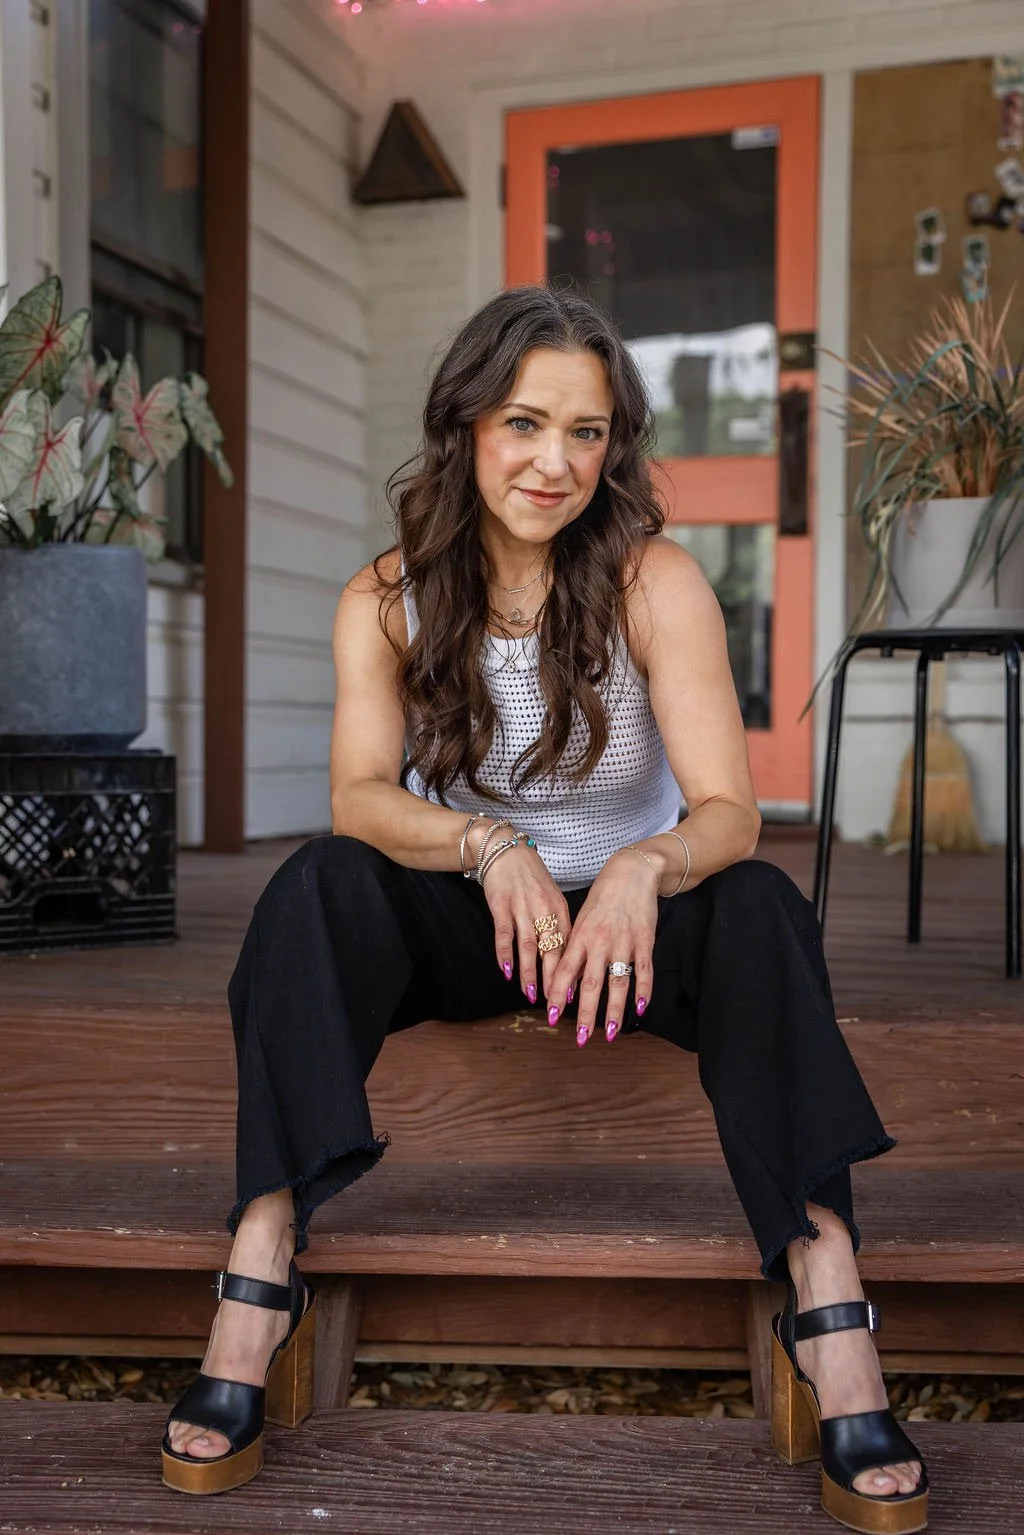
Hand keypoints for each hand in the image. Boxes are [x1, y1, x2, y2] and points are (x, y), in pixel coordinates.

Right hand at [475, 830, 572, 1011]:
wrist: (506, 849)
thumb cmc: (531, 877)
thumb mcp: (552, 898)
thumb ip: (558, 926)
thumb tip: (567, 958)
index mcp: (560, 909)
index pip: (569, 945)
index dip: (572, 971)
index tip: (575, 994)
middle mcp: (544, 910)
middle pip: (552, 950)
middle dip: (554, 979)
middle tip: (556, 1004)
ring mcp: (522, 908)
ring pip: (529, 946)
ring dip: (530, 973)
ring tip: (531, 995)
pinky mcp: (501, 906)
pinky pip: (504, 934)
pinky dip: (505, 954)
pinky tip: (506, 971)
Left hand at [545, 848, 657, 1045]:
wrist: (631, 874)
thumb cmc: (602, 899)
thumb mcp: (581, 922)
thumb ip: (575, 952)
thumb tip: (568, 985)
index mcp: (580, 937)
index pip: (565, 972)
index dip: (558, 996)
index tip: (553, 1018)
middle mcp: (600, 942)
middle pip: (591, 984)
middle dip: (586, 1014)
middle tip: (581, 1038)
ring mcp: (624, 942)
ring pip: (618, 982)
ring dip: (614, 1011)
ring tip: (610, 1034)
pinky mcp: (645, 941)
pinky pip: (644, 971)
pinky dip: (643, 991)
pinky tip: (640, 1009)